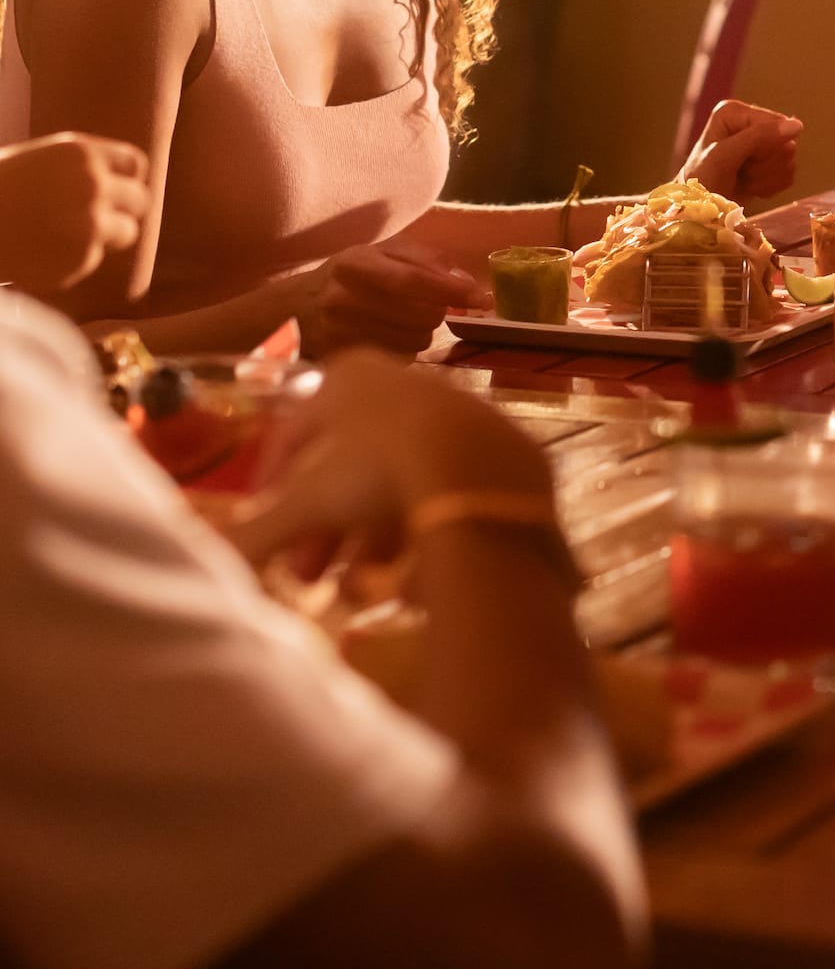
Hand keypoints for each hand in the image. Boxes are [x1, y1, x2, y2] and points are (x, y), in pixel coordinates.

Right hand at [0, 131, 150, 295]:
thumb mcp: (38, 161)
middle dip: (122, 211)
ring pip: (127, 232)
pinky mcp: (81, 256)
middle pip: (140, 200)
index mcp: (81, 153)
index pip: (135, 165)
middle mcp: (93, 183)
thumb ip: (80, 171)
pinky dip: (72, 262)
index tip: (114, 193)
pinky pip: (93, 259)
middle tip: (94, 221)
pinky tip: (38, 254)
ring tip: (60, 237)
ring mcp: (91, 221)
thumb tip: (121, 185)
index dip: (126, 180)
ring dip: (103, 238)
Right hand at [228, 350, 549, 581]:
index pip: (293, 432)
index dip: (273, 487)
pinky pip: (441, 486)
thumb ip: (254, 535)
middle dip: (322, 526)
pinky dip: (416, 527)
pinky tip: (406, 576)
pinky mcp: (493, 444)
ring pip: (395, 478)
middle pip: (347, 463)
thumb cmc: (377, 471)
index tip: (266, 531)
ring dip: (366, 536)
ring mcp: (451, 409)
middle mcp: (400, 381)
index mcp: (347, 378)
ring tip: (354, 590)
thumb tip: (208, 565)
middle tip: (308, 577)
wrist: (479, 472)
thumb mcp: (306, 505)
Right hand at [288, 242, 489, 358]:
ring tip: (401, 320)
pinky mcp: (344, 362)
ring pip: (416, 340)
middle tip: (425, 305)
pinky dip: (406, 349)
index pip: (412, 279)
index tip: (484, 299)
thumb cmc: (349, 277)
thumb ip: (427, 260)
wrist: (293, 311)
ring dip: (422, 331)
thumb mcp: (381, 253)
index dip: (452, 290)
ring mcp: (341, 334)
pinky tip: (389, 337)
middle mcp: (344, 299)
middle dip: (437, 310)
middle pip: (421, 314)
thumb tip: (467, 281)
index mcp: (356, 264)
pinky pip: (400, 360)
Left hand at [680, 99, 802, 202]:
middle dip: (763, 166)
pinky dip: (770, 186)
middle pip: (785, 143)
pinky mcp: (770, 162)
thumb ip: (757, 137)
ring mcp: (762, 143)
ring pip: (788, 160)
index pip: (777, 124)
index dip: (764, 148)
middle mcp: (751, 123)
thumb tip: (797, 126)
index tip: (739, 160)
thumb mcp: (724, 156)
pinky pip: (788, 174)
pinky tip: (751, 186)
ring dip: (765, 178)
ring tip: (742, 179)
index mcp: (736, 112)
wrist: (700, 211)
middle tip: (740, 172)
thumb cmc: (703, 180)